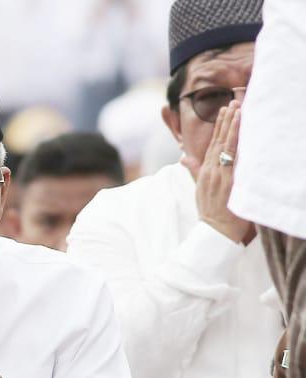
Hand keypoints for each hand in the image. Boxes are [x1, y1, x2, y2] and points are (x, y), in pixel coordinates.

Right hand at [183, 103, 254, 244]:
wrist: (214, 231)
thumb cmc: (212, 213)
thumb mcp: (200, 190)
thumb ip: (194, 171)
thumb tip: (183, 158)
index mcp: (205, 172)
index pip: (213, 144)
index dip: (219, 127)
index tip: (225, 111)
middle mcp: (211, 171)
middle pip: (219, 141)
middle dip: (226, 121)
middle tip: (233, 102)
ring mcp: (219, 175)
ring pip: (225, 145)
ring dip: (231, 126)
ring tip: (237, 109)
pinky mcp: (227, 180)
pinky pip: (232, 157)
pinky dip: (235, 142)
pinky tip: (240, 130)